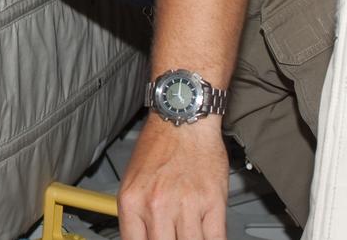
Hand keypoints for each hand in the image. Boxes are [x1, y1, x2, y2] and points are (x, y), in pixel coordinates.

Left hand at [117, 115, 229, 239]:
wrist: (183, 119)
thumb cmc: (159, 145)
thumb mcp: (133, 181)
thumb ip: (137, 214)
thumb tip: (145, 238)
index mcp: (131, 202)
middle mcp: (156, 205)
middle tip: (175, 236)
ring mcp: (186, 205)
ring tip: (190, 234)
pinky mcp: (213, 202)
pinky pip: (216, 239)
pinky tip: (208, 236)